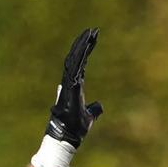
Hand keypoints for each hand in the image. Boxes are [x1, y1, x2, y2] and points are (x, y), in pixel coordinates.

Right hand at [46, 28, 103, 147]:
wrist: (68, 136)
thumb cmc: (77, 127)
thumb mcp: (89, 116)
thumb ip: (94, 109)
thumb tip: (99, 106)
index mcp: (75, 85)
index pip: (80, 63)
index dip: (85, 51)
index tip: (92, 39)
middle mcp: (70, 81)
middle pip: (77, 57)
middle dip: (84, 43)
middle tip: (92, 30)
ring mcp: (69, 83)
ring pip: (75, 60)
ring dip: (83, 46)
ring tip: (90, 34)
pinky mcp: (70, 87)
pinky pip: (74, 68)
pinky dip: (80, 57)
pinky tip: (85, 47)